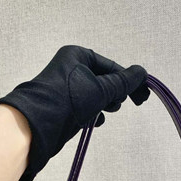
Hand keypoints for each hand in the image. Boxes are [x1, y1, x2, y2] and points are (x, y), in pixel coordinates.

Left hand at [0, 45, 149, 180]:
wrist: (38, 124)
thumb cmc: (69, 100)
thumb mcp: (101, 89)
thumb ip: (123, 82)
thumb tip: (142, 73)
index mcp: (78, 56)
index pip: (112, 67)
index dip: (128, 81)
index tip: (142, 98)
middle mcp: (72, 68)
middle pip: (105, 80)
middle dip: (115, 93)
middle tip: (119, 105)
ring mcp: (67, 87)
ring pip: (96, 94)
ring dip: (105, 104)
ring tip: (106, 111)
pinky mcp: (65, 105)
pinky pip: (86, 106)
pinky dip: (94, 113)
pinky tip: (95, 121)